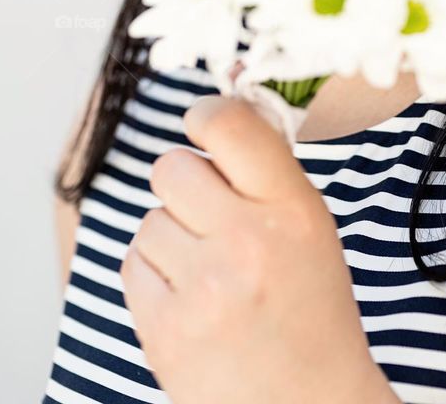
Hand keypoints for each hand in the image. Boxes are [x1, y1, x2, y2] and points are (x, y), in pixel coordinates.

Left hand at [120, 93, 398, 403]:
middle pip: (173, 168)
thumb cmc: (312, 311)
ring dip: (171, 237)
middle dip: (186, 185)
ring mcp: (202, 290)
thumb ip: (268, 172)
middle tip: (210, 213)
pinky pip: (133, 265)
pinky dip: (153, 275)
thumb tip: (220, 114)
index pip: (229, 125)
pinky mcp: (164, 331)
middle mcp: (246, 242)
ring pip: (149, 219)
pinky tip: (188, 296)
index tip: (204, 122)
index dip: (206, 114)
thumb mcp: (312, 227)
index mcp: (291, 209)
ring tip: (208, 270)